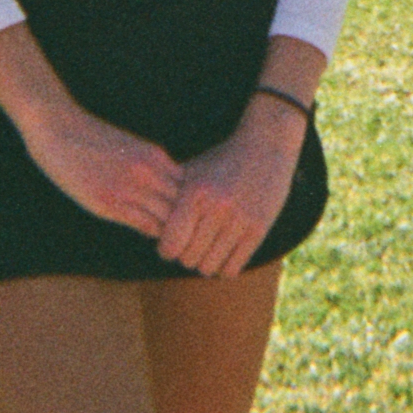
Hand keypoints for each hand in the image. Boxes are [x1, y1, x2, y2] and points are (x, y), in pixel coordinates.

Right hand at [0, 22, 183, 235]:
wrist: (58, 128)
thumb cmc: (92, 139)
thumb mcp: (130, 147)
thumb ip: (150, 167)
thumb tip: (167, 190)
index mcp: (155, 156)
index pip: (190, 187)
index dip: (193, 202)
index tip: (192, 212)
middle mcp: (148, 171)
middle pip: (184, 204)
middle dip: (189, 219)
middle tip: (191, 232)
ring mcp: (130, 187)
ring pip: (168, 218)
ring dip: (173, 231)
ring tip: (176, 238)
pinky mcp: (110, 202)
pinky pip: (145, 225)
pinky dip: (153, 233)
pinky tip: (152, 235)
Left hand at [156, 102, 305, 277]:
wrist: (265, 144)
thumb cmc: (221, 160)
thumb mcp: (193, 172)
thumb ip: (169, 196)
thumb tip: (146, 223)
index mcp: (195, 191)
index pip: (170, 244)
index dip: (167, 249)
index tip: (171, 245)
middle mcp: (216, 206)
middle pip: (188, 258)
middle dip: (187, 255)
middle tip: (192, 246)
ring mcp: (239, 219)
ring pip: (209, 267)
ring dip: (206, 263)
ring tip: (208, 250)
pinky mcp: (259, 228)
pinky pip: (232, 268)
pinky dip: (225, 266)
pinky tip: (225, 253)